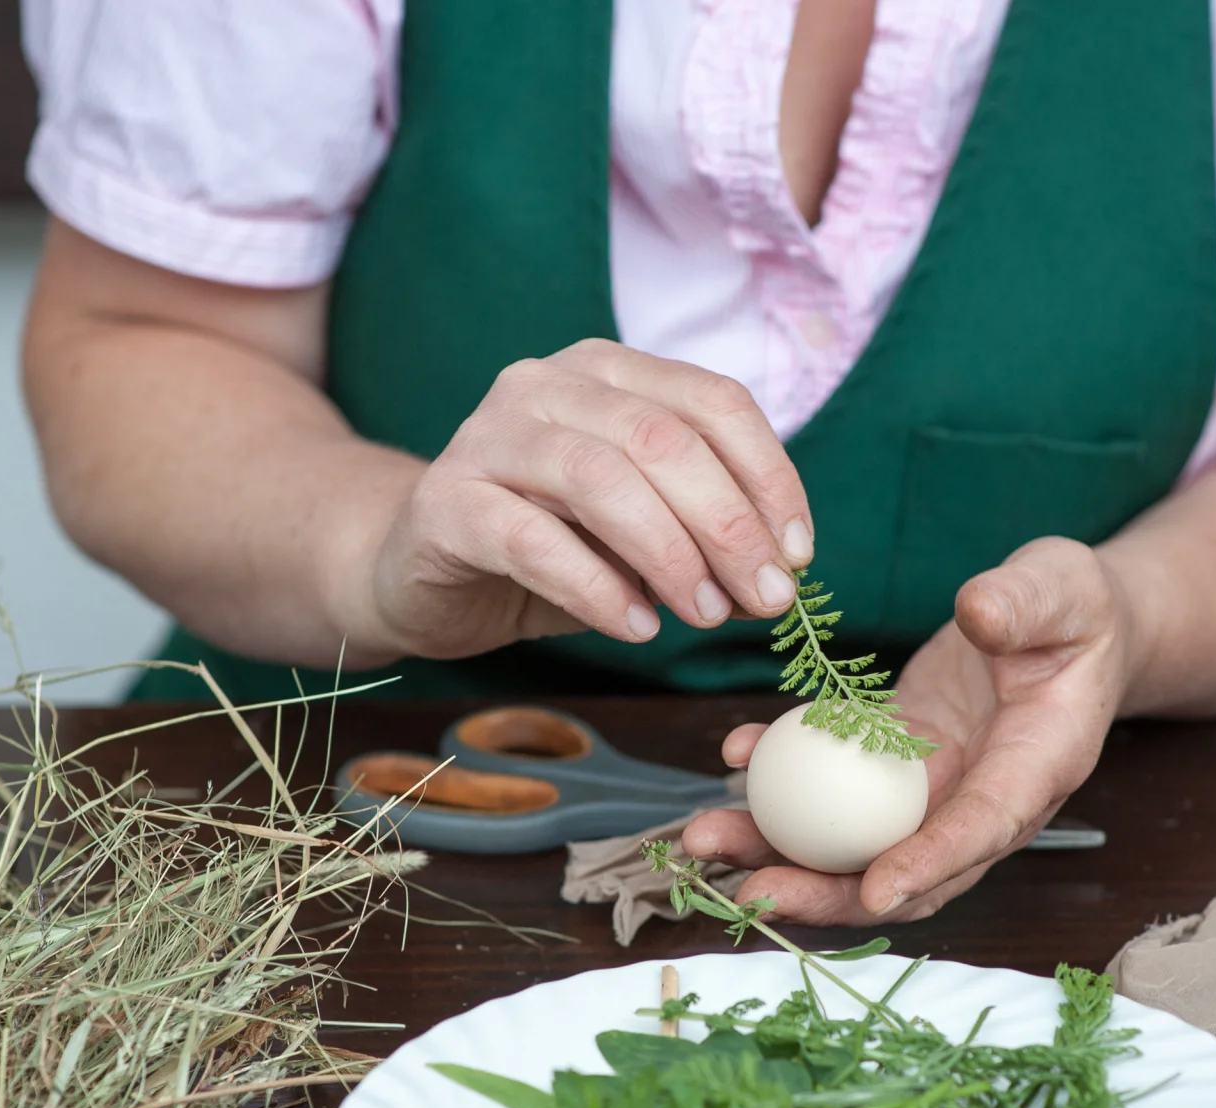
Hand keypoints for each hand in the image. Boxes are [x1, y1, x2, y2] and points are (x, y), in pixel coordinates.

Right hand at [360, 339, 815, 659]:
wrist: (419, 575)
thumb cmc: (545, 548)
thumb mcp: (637, 535)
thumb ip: (699, 534)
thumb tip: (776, 572)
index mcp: (607, 372)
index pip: (713, 402)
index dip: (769, 477)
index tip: (796, 556)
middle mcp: (545, 384)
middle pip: (662, 439)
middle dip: (728, 525)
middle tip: (763, 600)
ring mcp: (487, 436)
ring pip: (600, 478)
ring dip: (669, 555)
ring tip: (701, 615)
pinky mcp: (446, 502)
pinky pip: (532, 539)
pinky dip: (596, 588)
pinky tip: (634, 627)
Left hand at [682, 538, 1138, 924]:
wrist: (1062, 624)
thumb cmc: (1074, 609)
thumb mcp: (1063, 589)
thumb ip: (1025, 603)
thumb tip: (979, 613)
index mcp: (1036, 767)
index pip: (982, 828)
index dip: (929, 865)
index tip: (874, 894)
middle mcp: (978, 798)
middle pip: (902, 868)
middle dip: (826, 893)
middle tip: (751, 891)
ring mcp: (928, 789)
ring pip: (853, 842)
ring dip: (778, 850)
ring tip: (704, 840)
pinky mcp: (890, 765)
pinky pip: (830, 788)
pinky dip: (780, 783)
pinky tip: (732, 757)